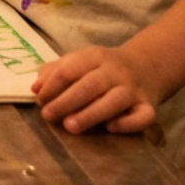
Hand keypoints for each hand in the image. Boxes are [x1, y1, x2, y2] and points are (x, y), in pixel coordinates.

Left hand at [32, 45, 165, 134]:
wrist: (147, 66)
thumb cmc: (102, 69)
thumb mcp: (79, 61)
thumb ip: (55, 71)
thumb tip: (35, 89)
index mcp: (94, 56)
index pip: (69, 69)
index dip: (52, 86)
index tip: (40, 101)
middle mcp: (115, 71)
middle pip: (90, 85)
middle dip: (66, 101)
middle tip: (48, 116)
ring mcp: (134, 89)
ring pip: (114, 100)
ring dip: (91, 114)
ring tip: (70, 127)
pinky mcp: (149, 106)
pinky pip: (143, 116)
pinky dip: (128, 123)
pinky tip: (111, 127)